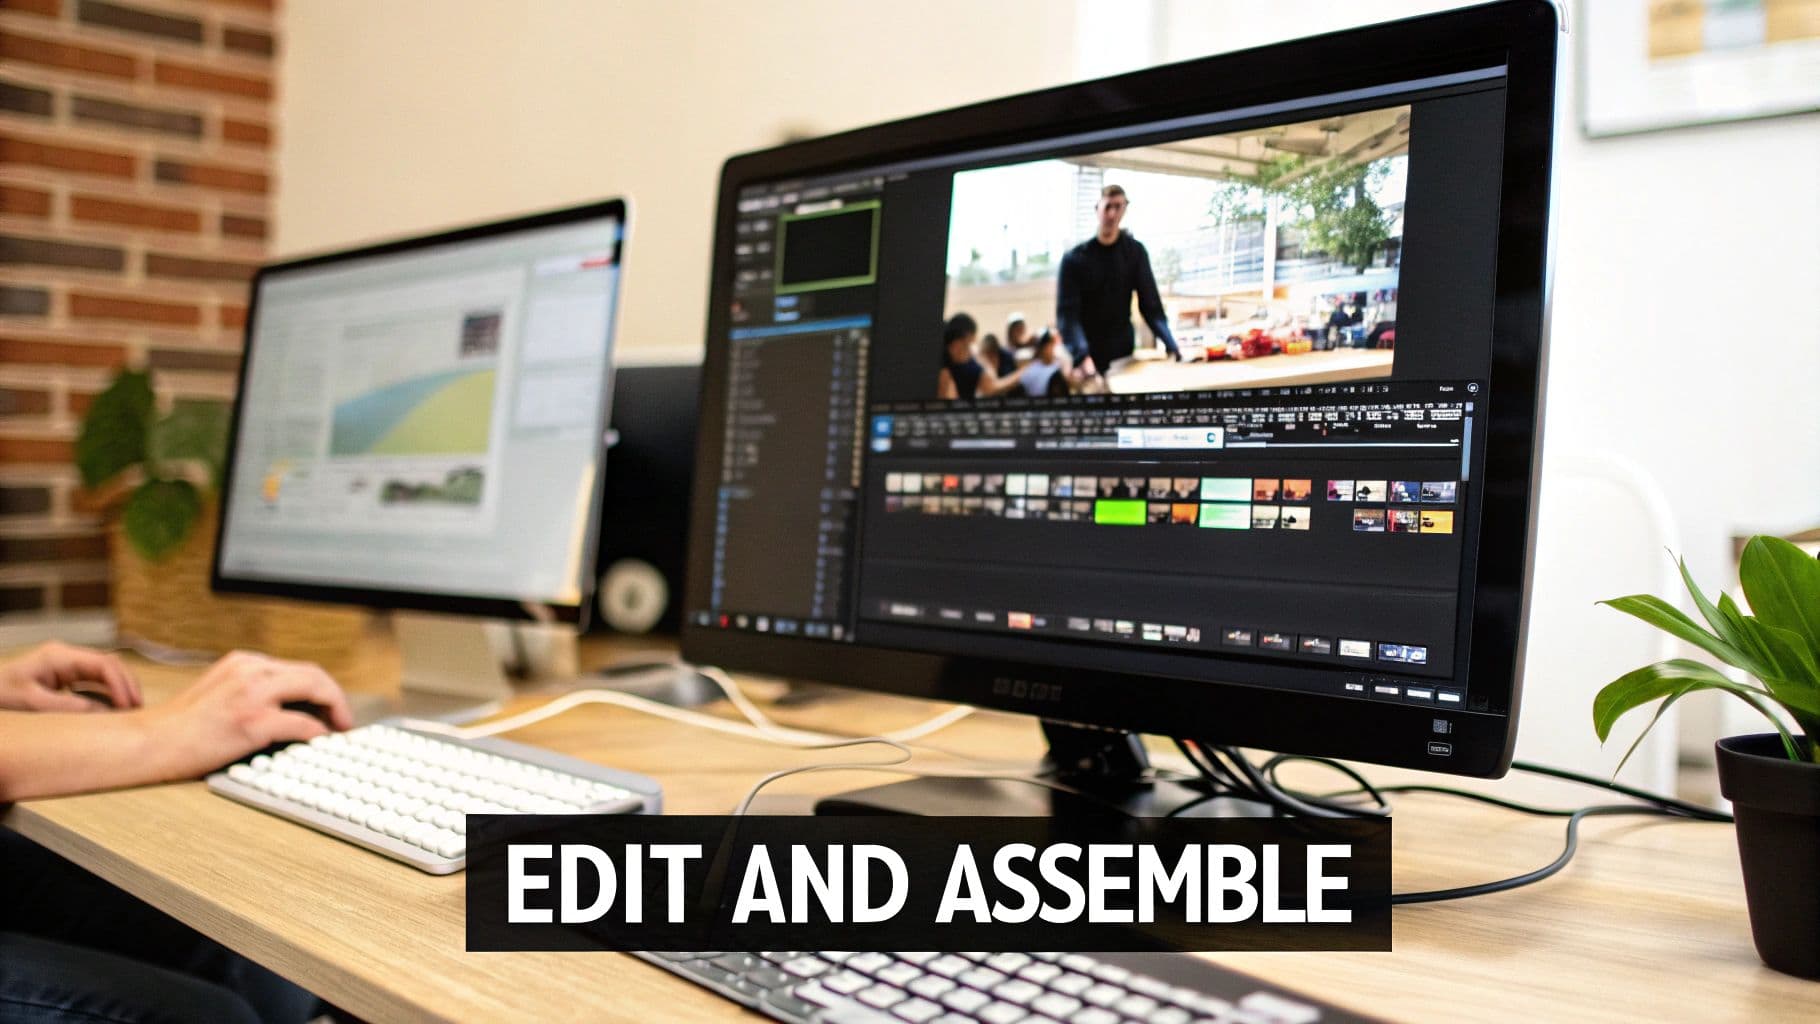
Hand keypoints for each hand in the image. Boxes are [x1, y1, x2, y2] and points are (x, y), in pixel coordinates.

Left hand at [0, 641, 141, 711]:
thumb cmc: (0, 696)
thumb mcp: (33, 704)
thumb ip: (70, 707)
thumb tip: (105, 713)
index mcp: (58, 656)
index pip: (103, 663)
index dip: (121, 683)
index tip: (128, 705)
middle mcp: (66, 655)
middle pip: (109, 664)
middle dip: (127, 684)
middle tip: (138, 708)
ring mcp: (66, 663)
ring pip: (105, 671)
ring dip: (120, 688)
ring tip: (130, 709)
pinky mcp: (65, 674)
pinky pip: (94, 680)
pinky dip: (108, 692)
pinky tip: (114, 707)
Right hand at [144, 651, 352, 777]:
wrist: (149, 742)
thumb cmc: (180, 727)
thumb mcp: (219, 692)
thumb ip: (251, 691)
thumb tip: (290, 709)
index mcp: (243, 662)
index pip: (297, 669)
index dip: (321, 688)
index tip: (330, 706)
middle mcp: (250, 670)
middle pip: (313, 674)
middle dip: (335, 697)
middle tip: (344, 720)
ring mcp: (251, 693)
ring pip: (314, 689)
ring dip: (334, 710)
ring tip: (339, 729)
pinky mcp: (251, 720)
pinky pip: (301, 723)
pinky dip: (317, 733)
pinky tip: (320, 742)